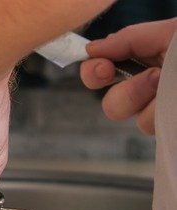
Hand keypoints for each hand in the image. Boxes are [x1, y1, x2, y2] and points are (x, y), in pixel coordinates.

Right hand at [80, 18, 176, 134]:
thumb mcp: (168, 33)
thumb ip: (129, 38)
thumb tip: (91, 49)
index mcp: (142, 61)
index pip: (99, 71)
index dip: (93, 72)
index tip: (104, 68)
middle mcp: (146, 88)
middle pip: (111, 104)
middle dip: (128, 93)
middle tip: (154, 78)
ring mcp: (156, 110)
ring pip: (131, 118)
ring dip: (149, 100)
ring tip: (171, 85)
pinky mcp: (165, 126)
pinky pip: (148, 126)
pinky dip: (160, 113)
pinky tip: (175, 102)